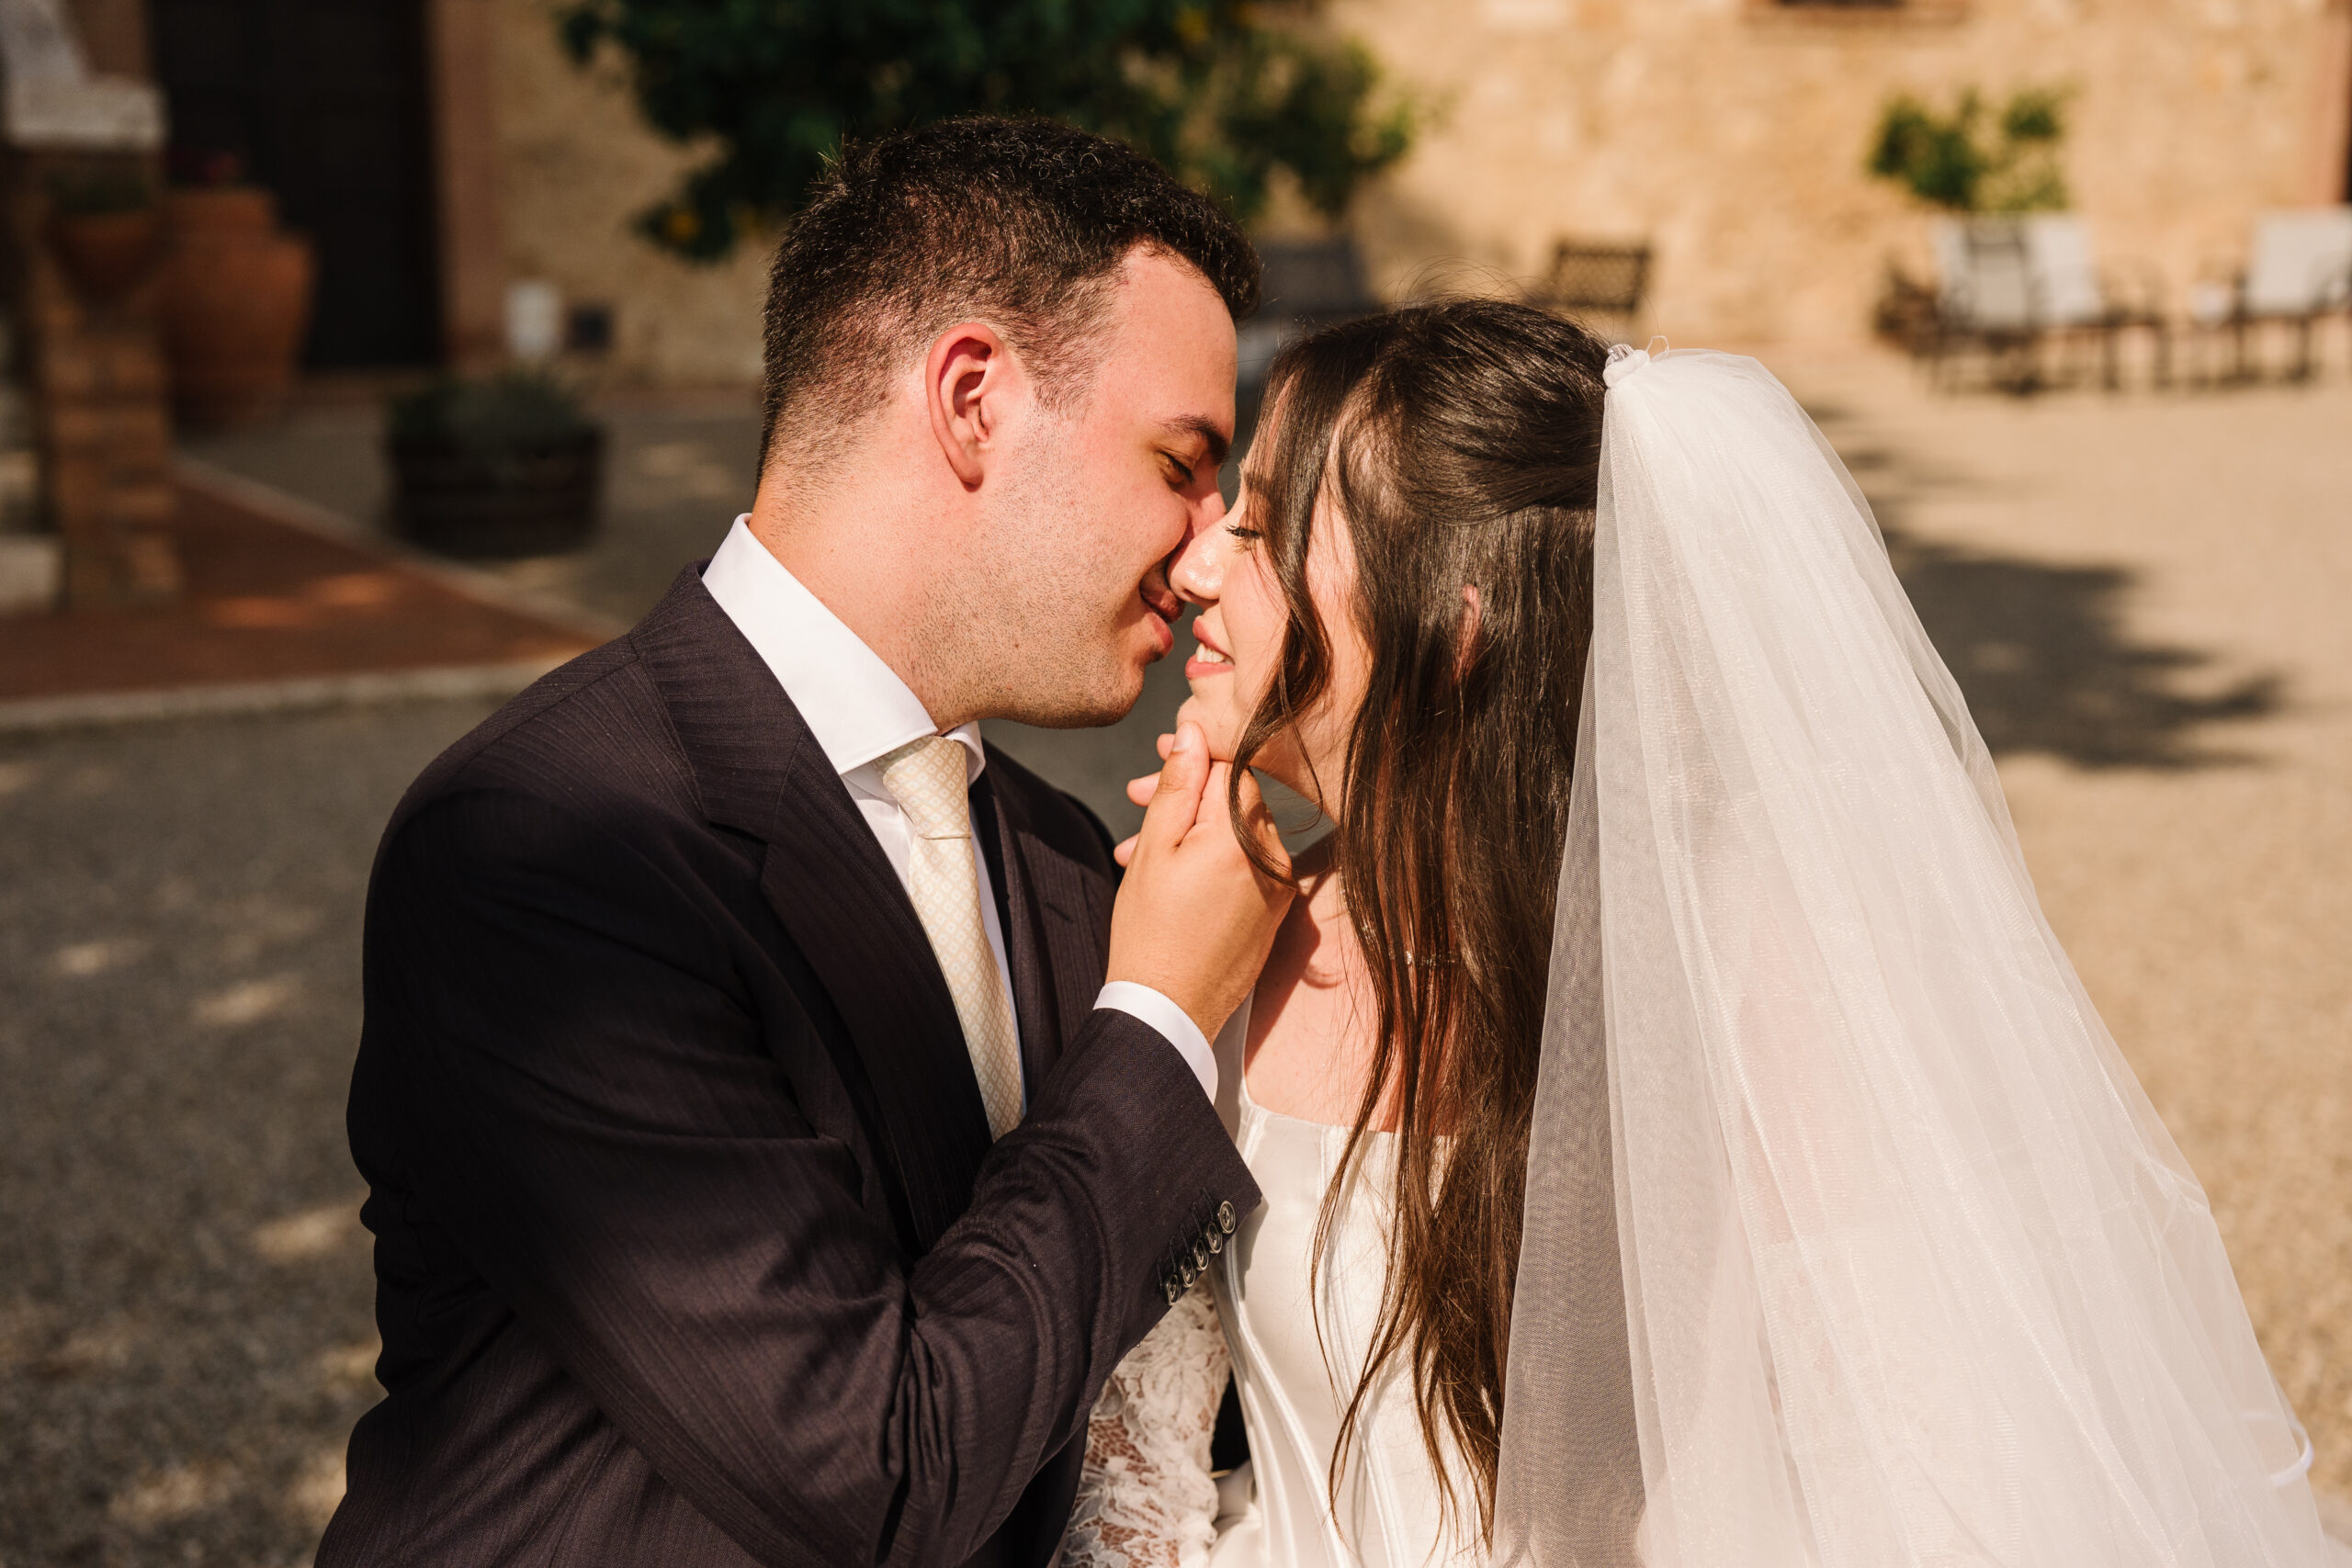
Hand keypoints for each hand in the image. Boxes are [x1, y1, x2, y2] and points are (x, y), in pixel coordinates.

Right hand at [1106, 722, 1292, 1043]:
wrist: (1168, 1010)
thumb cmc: (1151, 933)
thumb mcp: (1154, 850)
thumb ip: (1177, 786)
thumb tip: (1192, 733)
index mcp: (1242, 835)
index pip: (1232, 764)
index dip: (1196, 755)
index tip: (1162, 756)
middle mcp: (1274, 856)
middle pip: (1238, 797)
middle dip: (1190, 793)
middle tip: (1138, 798)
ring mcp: (1280, 885)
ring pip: (1240, 831)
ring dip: (1198, 828)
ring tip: (1144, 848)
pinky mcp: (1276, 910)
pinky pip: (1249, 864)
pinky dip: (1216, 859)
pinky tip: (1176, 873)